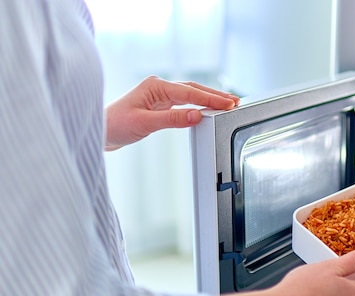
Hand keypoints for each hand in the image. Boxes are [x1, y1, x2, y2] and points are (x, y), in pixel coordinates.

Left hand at [105, 76, 238, 150]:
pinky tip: (208, 109)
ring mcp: (160, 96)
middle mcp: (159, 88)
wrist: (100, 132)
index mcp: (155, 86)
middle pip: (194, 89)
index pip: (189, 92)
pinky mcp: (160, 106)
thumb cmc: (115, 125)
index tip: (227, 104)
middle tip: (235, 102)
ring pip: (190, 95)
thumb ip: (171, 119)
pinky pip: (184, 103)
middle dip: (215, 95)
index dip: (210, 99)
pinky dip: (198, 105)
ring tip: (227, 104)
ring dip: (209, 99)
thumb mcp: (144, 123)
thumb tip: (196, 115)